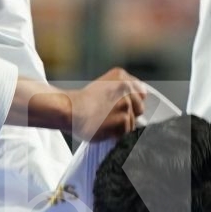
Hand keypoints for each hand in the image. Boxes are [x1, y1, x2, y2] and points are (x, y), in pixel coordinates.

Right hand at [18, 68, 146, 140]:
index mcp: (121, 76)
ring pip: (132, 123)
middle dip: (128, 115)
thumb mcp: (102, 87)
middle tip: (109, 117)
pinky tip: (104, 129)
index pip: (141, 93)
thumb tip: (137, 108)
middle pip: (140, 108)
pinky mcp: (123, 118)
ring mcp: (126, 103)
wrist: (69, 110)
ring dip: (120, 127)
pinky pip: (126, 133)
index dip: (132, 103)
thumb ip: (119, 92)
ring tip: (103, 123)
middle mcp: (126, 87)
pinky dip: (116, 135)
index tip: (121, 109)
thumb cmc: (81, 102)